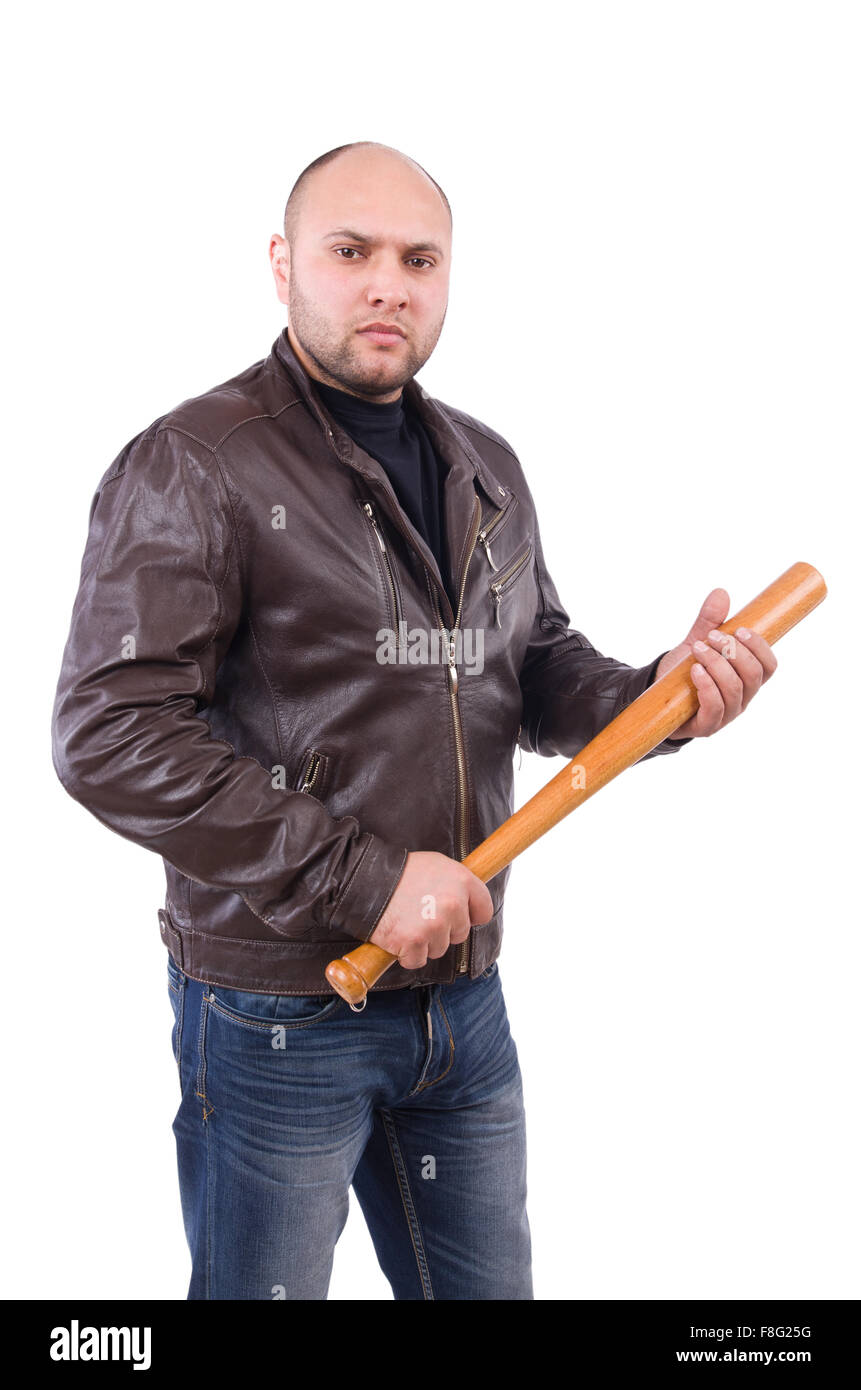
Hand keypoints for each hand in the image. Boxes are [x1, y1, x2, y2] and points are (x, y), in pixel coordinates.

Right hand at [368, 851, 493, 969]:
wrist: (366, 880)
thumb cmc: (401, 871)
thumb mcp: (436, 865)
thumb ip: (457, 884)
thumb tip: (471, 903)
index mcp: (462, 881)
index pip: (484, 910)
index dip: (470, 915)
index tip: (457, 916)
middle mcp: (453, 903)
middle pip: (461, 934)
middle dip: (443, 929)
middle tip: (421, 914)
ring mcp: (434, 925)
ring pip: (439, 948)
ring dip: (424, 942)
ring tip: (407, 921)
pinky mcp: (414, 942)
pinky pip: (417, 960)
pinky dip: (406, 954)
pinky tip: (397, 935)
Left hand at [655, 588, 776, 738]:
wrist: (657, 699)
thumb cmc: (683, 673)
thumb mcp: (697, 643)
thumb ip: (708, 622)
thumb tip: (720, 592)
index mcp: (747, 679)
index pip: (769, 666)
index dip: (760, 647)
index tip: (740, 629)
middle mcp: (742, 698)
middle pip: (753, 676)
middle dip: (734, 652)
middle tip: (712, 636)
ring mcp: (726, 714)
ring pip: (734, 689)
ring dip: (717, 664)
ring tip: (697, 648)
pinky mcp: (706, 725)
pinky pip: (715, 708)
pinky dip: (707, 687)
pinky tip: (696, 670)